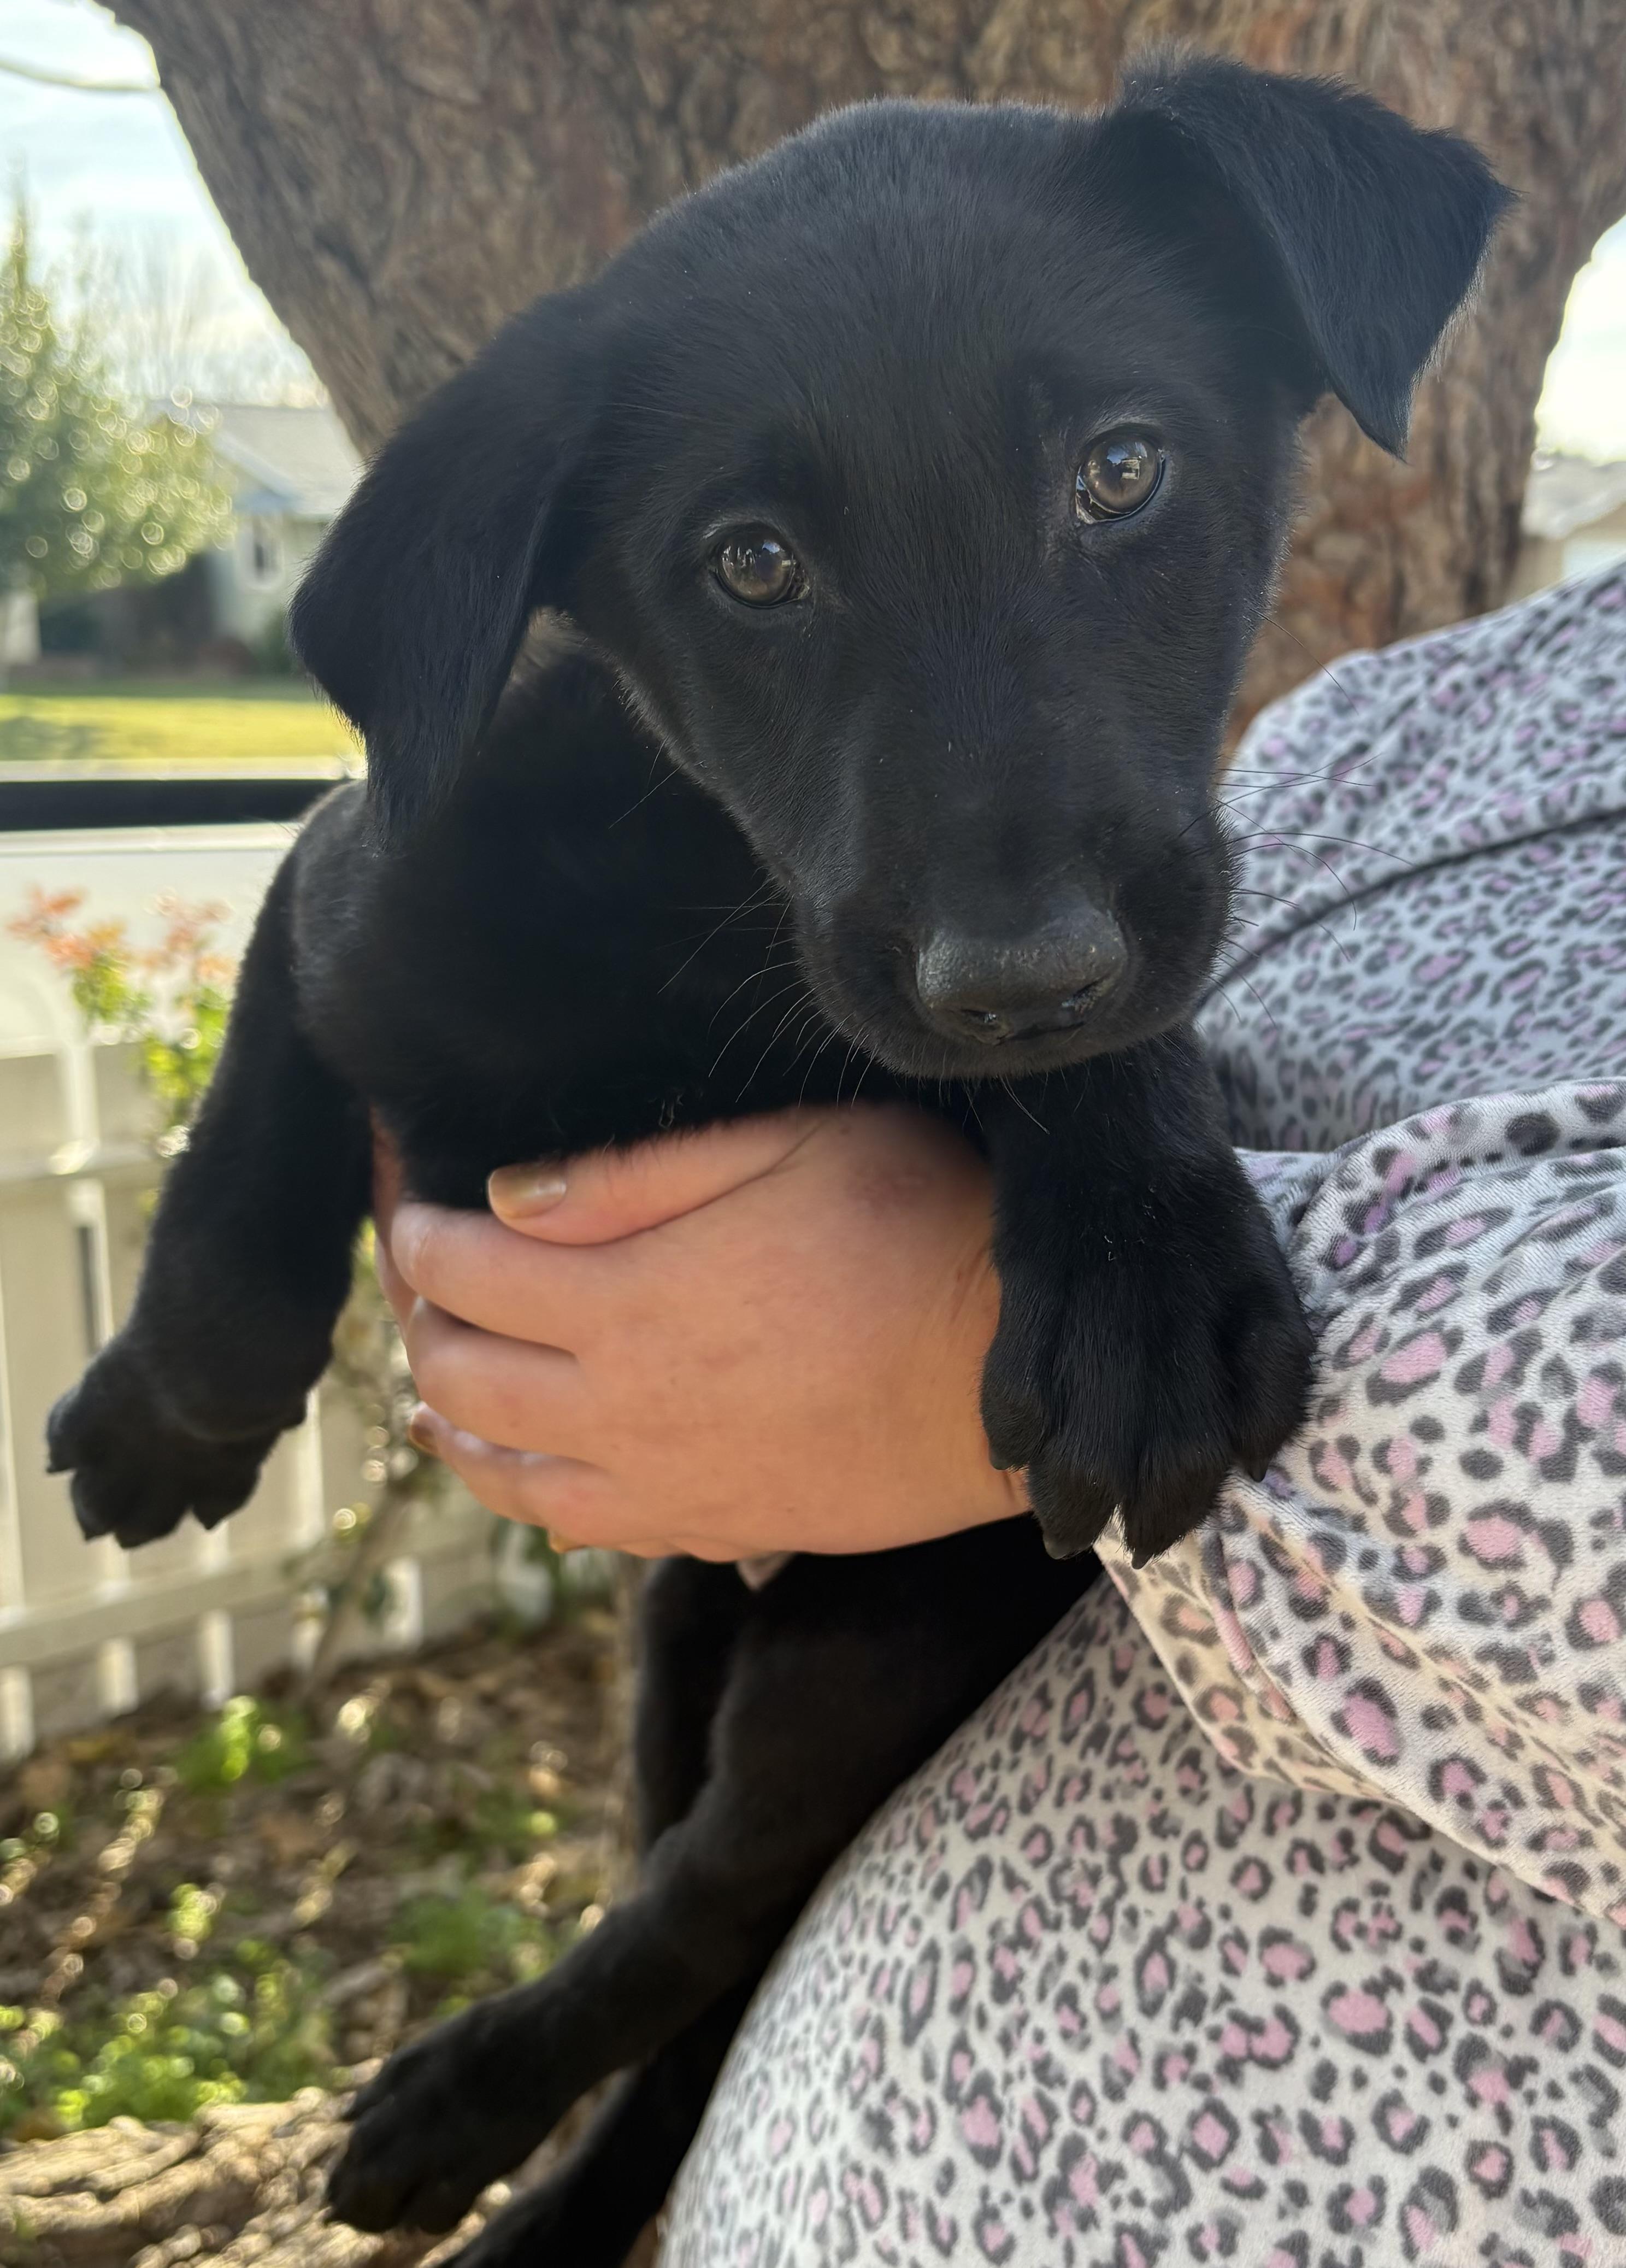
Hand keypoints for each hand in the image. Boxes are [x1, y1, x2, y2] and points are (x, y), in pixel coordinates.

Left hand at [375, 1107, 1026, 1559]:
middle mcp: (622, 1404)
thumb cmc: (919, 1230)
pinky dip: (528, 1502)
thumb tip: (510, 1199)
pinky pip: (585, 1530)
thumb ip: (640, 1174)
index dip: (420, 1237)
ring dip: (450, 1429)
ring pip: (505, 1474)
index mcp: (629, 1297)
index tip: (410, 1212)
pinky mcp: (714, 1525)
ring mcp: (665, 1479)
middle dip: (419, 1327)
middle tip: (417, 1292)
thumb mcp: (792, 1148)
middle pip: (464, 1377)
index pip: (468, 1271)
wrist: (1015, 1379)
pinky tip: (524, 1485)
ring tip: (426, 1402)